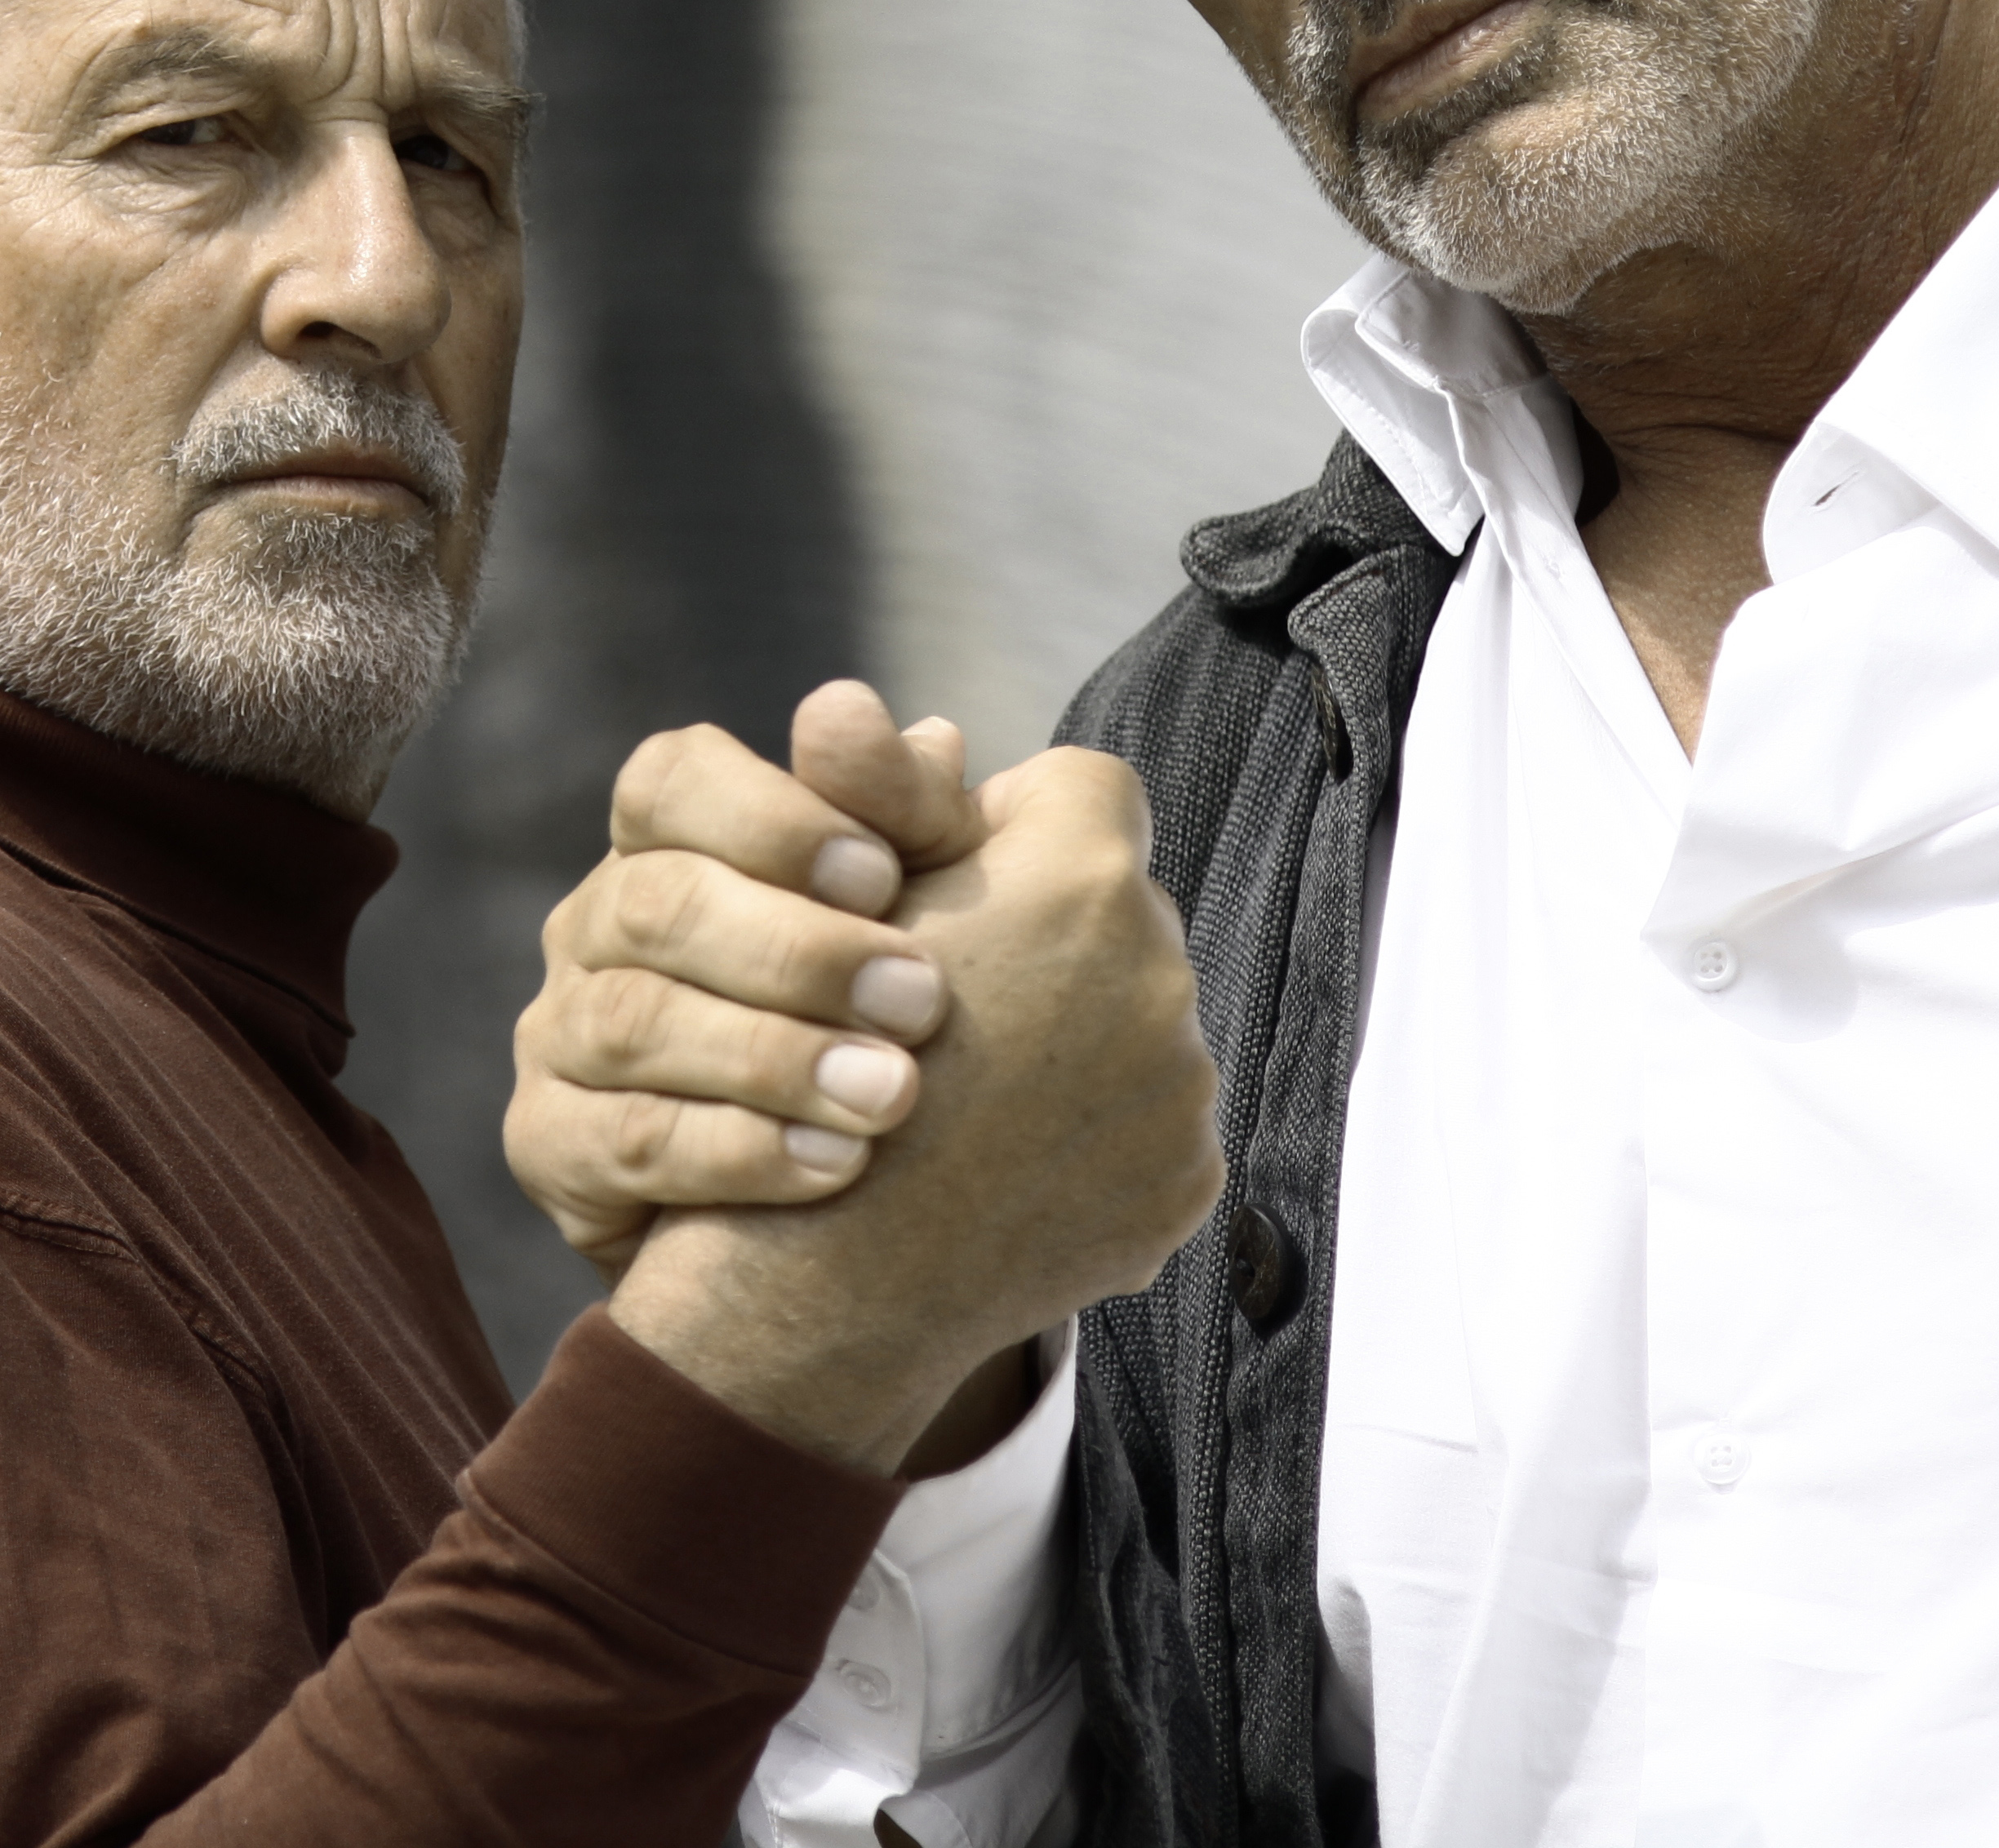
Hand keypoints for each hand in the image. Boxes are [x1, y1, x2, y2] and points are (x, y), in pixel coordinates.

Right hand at [505, 683, 985, 1278]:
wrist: (818, 1192)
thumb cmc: (866, 1011)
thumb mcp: (912, 907)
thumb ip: (913, 825)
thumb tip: (934, 740)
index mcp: (665, 840)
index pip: (670, 782)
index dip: (771, 819)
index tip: (883, 874)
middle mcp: (593, 924)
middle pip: (658, 905)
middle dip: (798, 952)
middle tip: (921, 999)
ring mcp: (557, 1034)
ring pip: (636, 1023)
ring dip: (773, 1058)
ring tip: (890, 1093)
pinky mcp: (547, 1145)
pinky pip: (623, 1141)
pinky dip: (736, 1151)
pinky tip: (835, 1164)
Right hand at [605, 744, 1220, 1473]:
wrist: (831, 1279)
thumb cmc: (811, 1066)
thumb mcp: (836, 909)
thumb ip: (880, 796)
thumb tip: (901, 719)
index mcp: (1079, 879)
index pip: (1083, 788)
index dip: (1014, 824)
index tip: (960, 882)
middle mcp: (1160, 972)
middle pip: (1117, 910)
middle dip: (1052, 938)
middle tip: (955, 995)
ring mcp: (1184, 1088)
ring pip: (1139, 1018)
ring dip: (1076, 1039)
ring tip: (979, 1088)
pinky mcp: (1187, 1180)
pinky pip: (1151, 1124)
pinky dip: (1094, 1135)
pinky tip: (1010, 1161)